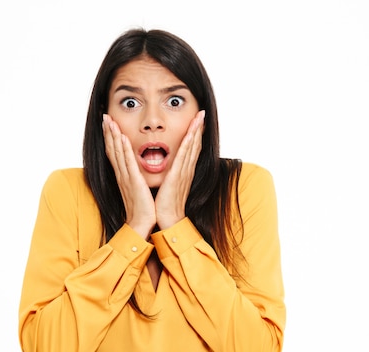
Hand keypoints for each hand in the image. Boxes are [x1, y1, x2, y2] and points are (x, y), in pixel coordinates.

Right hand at [102, 114, 155, 238]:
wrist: (141, 225)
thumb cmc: (142, 210)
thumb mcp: (138, 191)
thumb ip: (135, 180)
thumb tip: (136, 174)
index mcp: (124, 177)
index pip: (115, 154)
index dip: (111, 139)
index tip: (109, 125)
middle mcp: (122, 175)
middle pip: (112, 150)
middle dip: (108, 132)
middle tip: (105, 117)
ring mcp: (126, 178)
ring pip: (117, 152)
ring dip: (113, 135)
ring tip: (109, 121)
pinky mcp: (133, 181)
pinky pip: (127, 162)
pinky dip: (123, 148)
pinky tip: (121, 137)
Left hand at [154, 110, 204, 229]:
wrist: (169, 221)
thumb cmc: (167, 206)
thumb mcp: (169, 188)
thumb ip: (170, 177)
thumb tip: (169, 171)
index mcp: (183, 173)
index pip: (191, 150)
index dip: (195, 135)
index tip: (197, 122)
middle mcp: (186, 171)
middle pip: (195, 145)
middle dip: (198, 128)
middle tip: (202, 113)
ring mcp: (184, 173)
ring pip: (192, 147)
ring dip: (196, 131)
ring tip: (199, 117)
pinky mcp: (178, 176)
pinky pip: (184, 156)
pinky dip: (189, 143)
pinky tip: (191, 133)